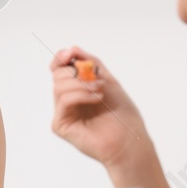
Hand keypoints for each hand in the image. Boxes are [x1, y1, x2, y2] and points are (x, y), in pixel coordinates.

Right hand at [48, 46, 151, 168]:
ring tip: (100, 90)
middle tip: (98, 80)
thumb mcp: (108, 79)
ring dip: (82, 84)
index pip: (58, 68)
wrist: (129, 139)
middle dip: (77, 72)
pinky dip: (81, 95)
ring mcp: (62, 113)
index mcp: (75, 89)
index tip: (71, 54)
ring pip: (59, 86)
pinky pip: (64, 100)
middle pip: (57, 75)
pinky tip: (97, 99)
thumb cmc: (121, 114)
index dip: (61, 58)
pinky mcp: (60, 125)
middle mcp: (66, 100)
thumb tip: (72, 48)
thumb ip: (91, 63)